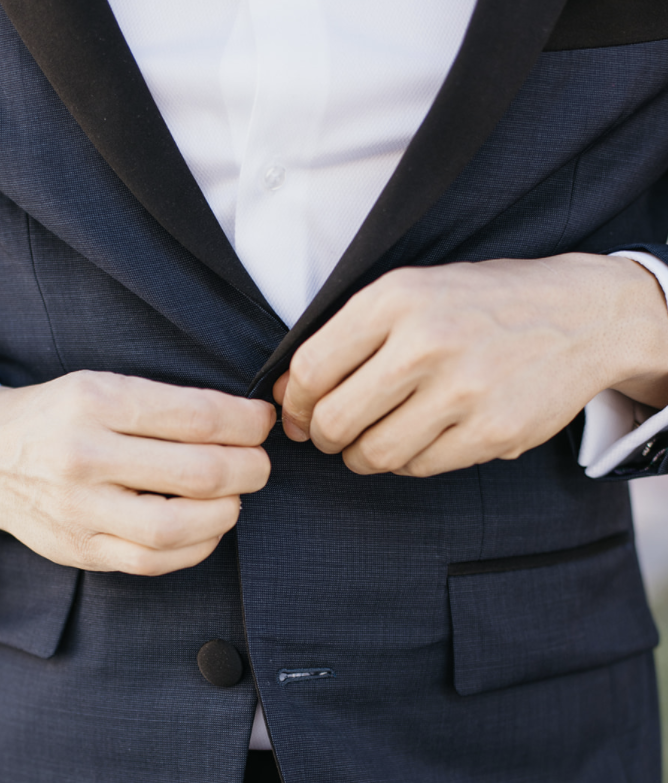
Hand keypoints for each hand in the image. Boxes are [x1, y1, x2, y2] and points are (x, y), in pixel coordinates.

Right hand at [0, 371, 274, 574]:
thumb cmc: (58, 415)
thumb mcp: (102, 385)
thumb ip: (166, 403)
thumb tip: (242, 422)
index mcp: (96, 402)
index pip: (196, 415)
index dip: (245, 422)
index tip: (262, 421)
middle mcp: (84, 456)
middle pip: (198, 472)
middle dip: (250, 468)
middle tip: (259, 463)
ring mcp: (79, 509)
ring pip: (178, 525)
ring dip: (228, 511)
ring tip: (236, 495)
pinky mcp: (78, 549)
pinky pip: (152, 560)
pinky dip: (197, 546)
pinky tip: (209, 525)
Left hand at [274, 254, 667, 476]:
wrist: (579, 315)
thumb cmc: (479, 305)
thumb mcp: (410, 293)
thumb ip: (347, 336)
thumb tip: (290, 390)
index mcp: (396, 299)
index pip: (313, 369)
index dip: (296, 402)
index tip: (297, 414)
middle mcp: (427, 343)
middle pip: (335, 420)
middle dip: (322, 437)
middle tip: (330, 435)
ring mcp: (463, 391)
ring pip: (374, 453)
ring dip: (359, 456)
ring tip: (369, 441)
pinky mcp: (493, 431)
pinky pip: (418, 468)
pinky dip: (404, 462)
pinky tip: (415, 439)